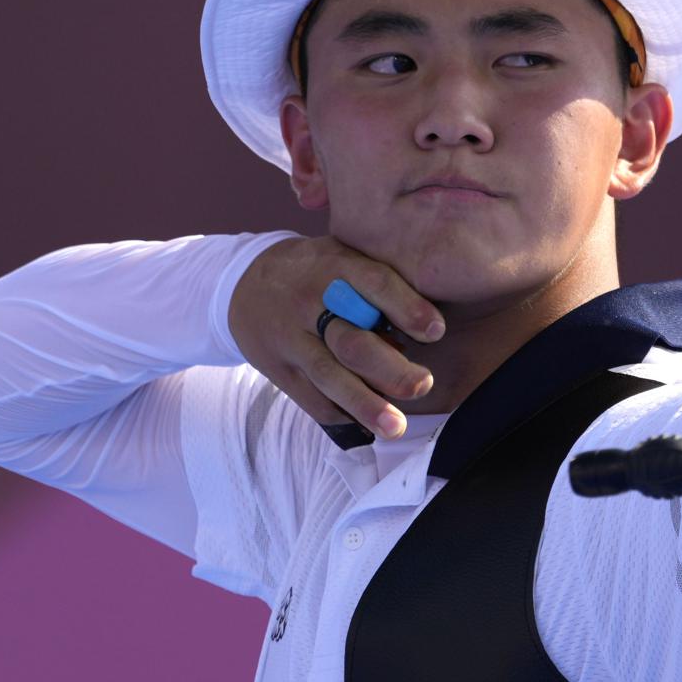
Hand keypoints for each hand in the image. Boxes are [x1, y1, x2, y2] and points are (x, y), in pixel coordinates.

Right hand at [227, 236, 445, 438]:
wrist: (245, 285)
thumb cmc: (317, 271)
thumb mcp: (343, 254)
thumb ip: (380, 279)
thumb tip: (430, 321)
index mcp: (334, 265)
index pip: (374, 283)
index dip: (406, 308)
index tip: (436, 331)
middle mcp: (309, 303)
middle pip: (350, 340)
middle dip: (389, 368)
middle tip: (423, 384)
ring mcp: (290, 340)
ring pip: (329, 376)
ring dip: (365, 404)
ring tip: (396, 427)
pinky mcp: (279, 371)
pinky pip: (312, 399)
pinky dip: (343, 414)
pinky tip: (370, 425)